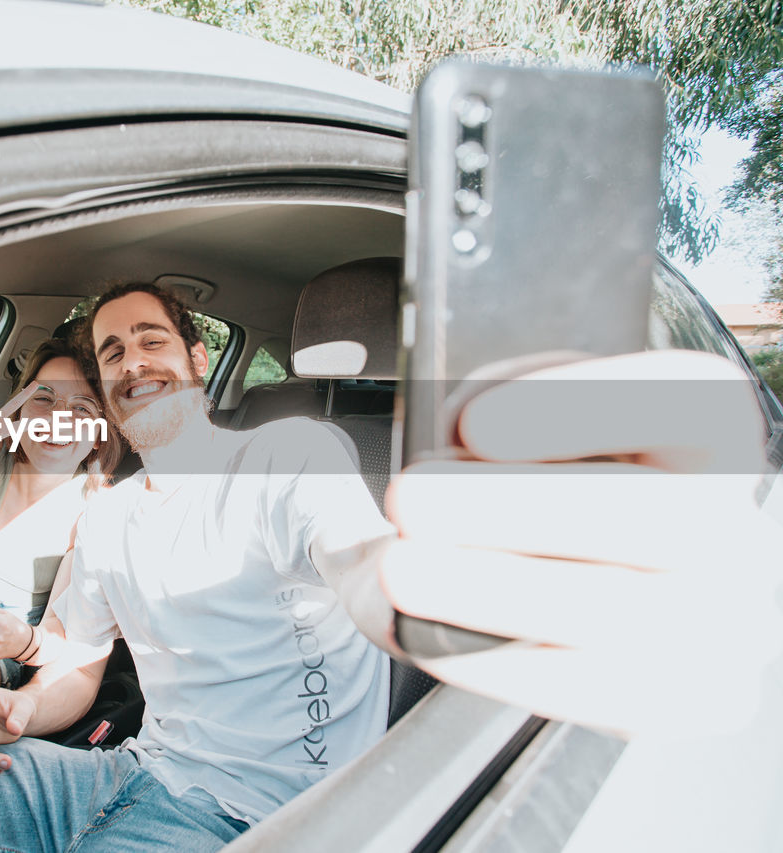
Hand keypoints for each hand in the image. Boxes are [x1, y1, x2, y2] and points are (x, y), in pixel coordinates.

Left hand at [381, 351, 782, 736]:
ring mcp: (723, 616)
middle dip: (518, 509)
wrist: (562, 585)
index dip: (582, 406)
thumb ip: (493, 406)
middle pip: (659, 515)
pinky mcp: (689, 695)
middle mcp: (735, 521)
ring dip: (492, 590)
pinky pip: (592, 689)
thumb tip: (457, 445)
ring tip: (401, 569)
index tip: (474, 425)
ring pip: (619, 610)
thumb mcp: (515, 417)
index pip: (686, 397)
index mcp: (710, 427)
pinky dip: (493, 661)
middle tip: (411, 500)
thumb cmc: (536, 485)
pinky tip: (426, 632)